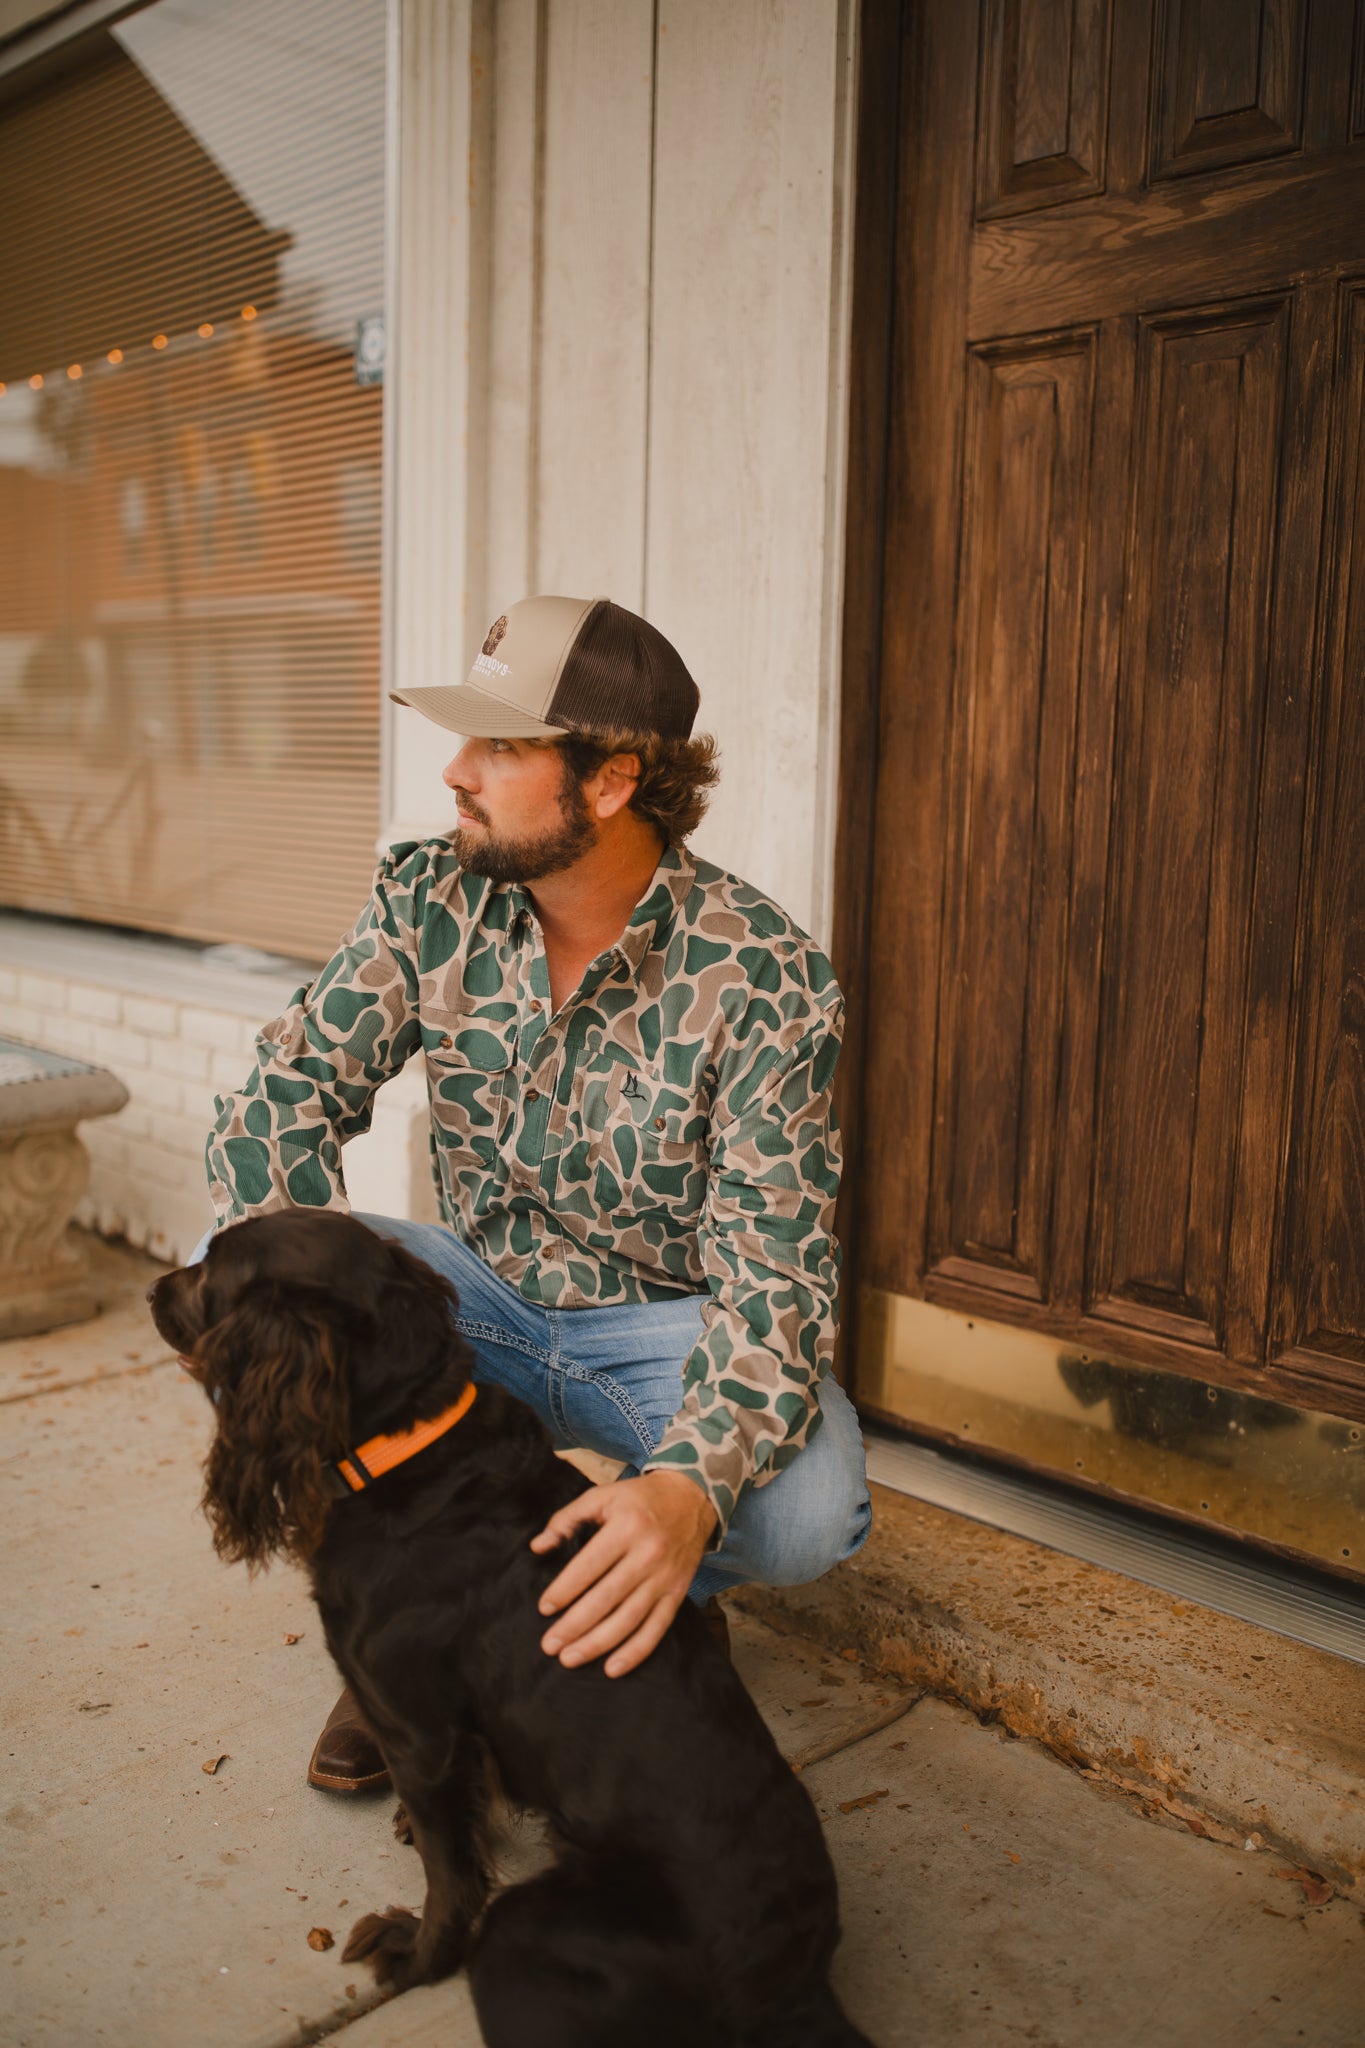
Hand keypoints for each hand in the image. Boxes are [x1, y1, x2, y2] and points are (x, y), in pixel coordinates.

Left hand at [529, 1470, 718, 1678]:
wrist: (692, 1498)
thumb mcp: (602, 1496)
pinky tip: (612, 1668)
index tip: (544, 1608)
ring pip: (628, 1619)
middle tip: (549, 1645)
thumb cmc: (639, 1499)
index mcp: (626, 1527)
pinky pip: (657, 1628)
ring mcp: (665, 1577)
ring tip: (570, 1658)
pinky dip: (635, 1652)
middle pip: (606, 1598)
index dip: (564, 1590)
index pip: (589, 1566)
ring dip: (598, 1644)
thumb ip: (566, 1518)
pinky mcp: (677, 1593)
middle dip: (574, 1625)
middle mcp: (647, 1554)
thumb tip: (538, 1547)